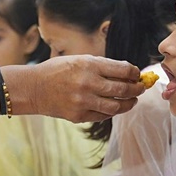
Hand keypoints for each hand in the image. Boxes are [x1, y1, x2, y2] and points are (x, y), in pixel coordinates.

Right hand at [12, 56, 141, 122]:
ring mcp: (83, 101)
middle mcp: (88, 83)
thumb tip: (128, 73)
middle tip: (141, 88)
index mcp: (89, 65)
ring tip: (132, 100)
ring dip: (129, 103)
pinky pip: (103, 116)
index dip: (135, 73)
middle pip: (124, 89)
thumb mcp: (79, 60)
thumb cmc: (57, 71)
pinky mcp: (79, 116)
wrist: (33, 88)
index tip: (137, 74)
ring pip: (117, 106)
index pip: (124, 70)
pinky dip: (112, 111)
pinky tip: (114, 106)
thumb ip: (102, 66)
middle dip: (137, 89)